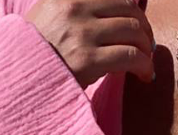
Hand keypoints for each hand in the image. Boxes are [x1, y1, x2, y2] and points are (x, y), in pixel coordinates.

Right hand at [24, 0, 155, 88]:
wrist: (22, 75)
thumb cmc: (40, 51)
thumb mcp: (51, 14)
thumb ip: (78, 8)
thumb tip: (117, 13)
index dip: (131, 9)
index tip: (136, 25)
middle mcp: (75, 7)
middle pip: (129, 10)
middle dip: (144, 29)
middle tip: (146, 45)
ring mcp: (82, 33)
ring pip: (134, 32)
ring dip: (146, 49)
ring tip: (145, 62)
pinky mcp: (89, 59)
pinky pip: (131, 56)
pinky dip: (145, 66)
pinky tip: (145, 75)